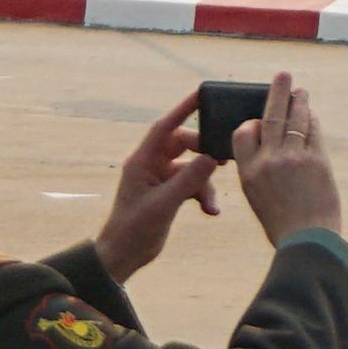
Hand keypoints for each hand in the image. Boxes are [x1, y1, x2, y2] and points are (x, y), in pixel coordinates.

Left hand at [93, 101, 221, 285]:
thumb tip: (212, 157)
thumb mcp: (164, 204)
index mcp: (142, 160)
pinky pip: (192, 185)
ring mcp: (160, 178)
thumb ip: (188, 180)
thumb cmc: (133, 228)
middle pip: (184, 145)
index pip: (164, 126)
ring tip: (212, 206)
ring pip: (192, 168)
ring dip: (206, 185)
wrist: (124, 254)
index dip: (183, 109)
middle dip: (204, 154)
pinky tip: (211, 212)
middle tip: (222, 161)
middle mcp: (151, 164)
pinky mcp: (169, 193)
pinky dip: (204, 196)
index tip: (201, 94)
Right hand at [230, 76, 342, 244]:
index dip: (252, 122)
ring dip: (299, 102)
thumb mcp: (258, 197)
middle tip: (282, 76)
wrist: (308, 240)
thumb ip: (259, 170)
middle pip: (271, 117)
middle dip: (277, 93)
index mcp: (248, 172)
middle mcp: (268, 160)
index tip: (259, 118)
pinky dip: (313, 121)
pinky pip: (313, 133)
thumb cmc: (282, 224)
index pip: (244, 133)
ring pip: (295, 120)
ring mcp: (294, 158)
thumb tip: (271, 146)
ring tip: (301, 90)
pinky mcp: (317, 161)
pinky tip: (312, 115)